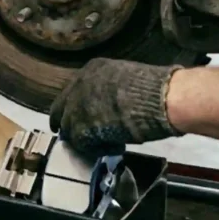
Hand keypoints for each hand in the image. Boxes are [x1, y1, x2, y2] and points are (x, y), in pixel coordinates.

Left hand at [49, 58, 182, 154]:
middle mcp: (77, 86)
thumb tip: (110, 102)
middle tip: (79, 136)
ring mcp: (75, 107)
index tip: (82, 115)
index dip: (77, 105)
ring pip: (69, 128)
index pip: (73, 91)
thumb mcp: (124, 79)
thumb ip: (109, 89)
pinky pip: (81, 144)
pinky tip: (116, 146)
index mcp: (90, 70)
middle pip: (61, 109)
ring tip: (106, 142)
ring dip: (85, 137)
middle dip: (69, 123)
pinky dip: (97, 148)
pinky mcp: (80, 128)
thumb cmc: (151, 88)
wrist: (157, 98)